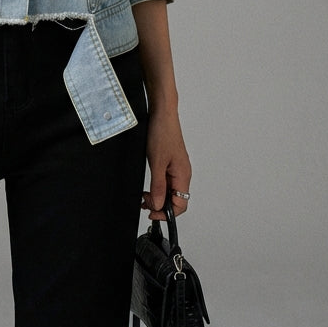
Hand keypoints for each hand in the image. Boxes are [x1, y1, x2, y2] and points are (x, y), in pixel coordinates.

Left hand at [141, 107, 190, 221]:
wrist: (161, 113)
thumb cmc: (162, 132)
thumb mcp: (156, 161)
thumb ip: (158, 185)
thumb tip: (158, 205)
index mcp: (183, 175)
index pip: (181, 205)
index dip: (166, 213)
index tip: (151, 213)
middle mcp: (182, 173)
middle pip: (175, 200)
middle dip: (160, 205)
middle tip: (144, 202)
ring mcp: (176, 168)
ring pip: (170, 191)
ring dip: (157, 196)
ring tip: (144, 196)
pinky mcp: (170, 162)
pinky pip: (166, 181)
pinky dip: (157, 186)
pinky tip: (148, 185)